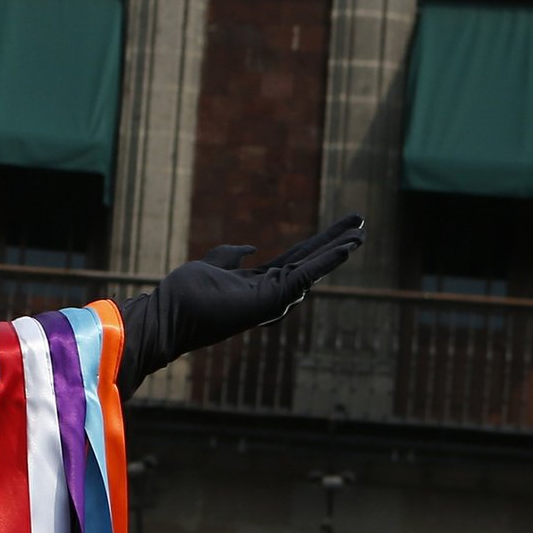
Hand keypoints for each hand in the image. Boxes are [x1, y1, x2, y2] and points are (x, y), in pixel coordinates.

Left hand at [121, 214, 364, 387]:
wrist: (172, 312)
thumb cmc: (186, 294)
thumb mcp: (213, 264)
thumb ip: (230, 255)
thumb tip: (251, 248)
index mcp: (260, 281)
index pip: (298, 258)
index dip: (319, 243)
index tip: (340, 230)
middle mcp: (272, 290)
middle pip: (311, 259)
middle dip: (337, 240)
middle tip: (361, 221)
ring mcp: (276, 296)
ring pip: (314, 267)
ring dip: (338, 248)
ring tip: (361, 233)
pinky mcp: (274, 298)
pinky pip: (306, 276)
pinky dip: (327, 262)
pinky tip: (347, 248)